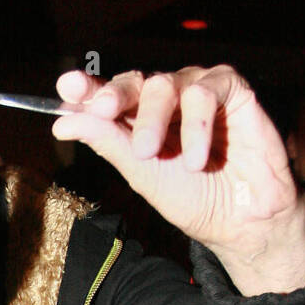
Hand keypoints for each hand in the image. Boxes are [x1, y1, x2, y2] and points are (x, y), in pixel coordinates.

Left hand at [52, 66, 304, 293]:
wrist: (241, 222)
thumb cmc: (195, 199)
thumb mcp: (142, 174)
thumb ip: (107, 143)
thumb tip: (62, 122)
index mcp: (140, 119)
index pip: (109, 95)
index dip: (87, 88)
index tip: (66, 89)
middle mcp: (168, 100)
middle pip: (134, 82)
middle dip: (114, 96)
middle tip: (102, 112)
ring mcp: (199, 92)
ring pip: (165, 83)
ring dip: (153, 119)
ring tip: (153, 154)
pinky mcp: (233, 92)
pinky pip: (206, 90)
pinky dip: (197, 122)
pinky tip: (196, 156)